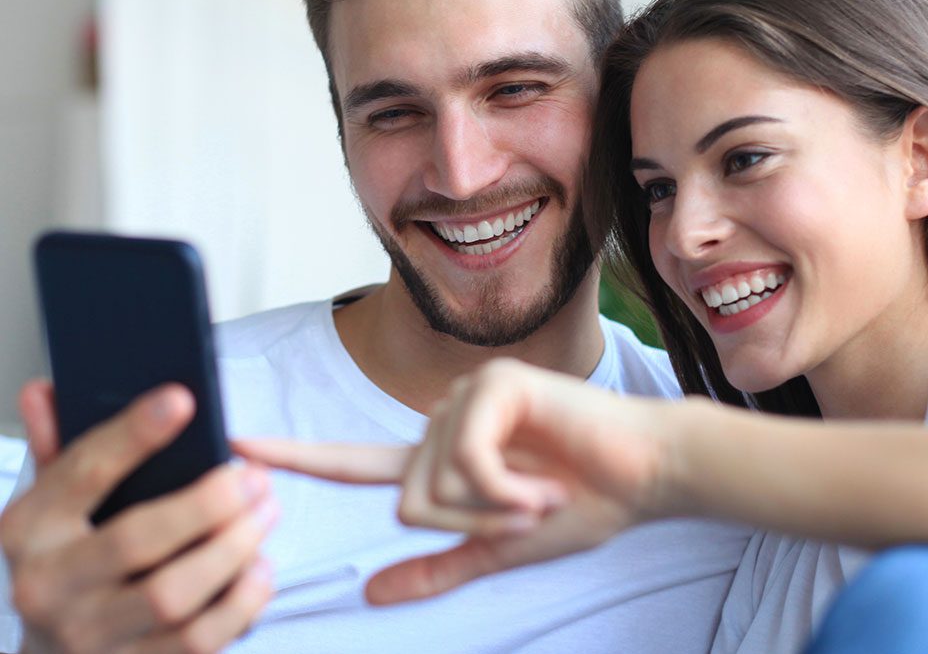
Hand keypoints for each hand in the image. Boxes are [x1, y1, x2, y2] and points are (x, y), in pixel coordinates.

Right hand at [0, 380, 276, 653]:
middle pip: (137, 540)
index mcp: (30, 529)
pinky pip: (197, 642)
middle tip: (255, 478)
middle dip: (207, 503)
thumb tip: (49, 389)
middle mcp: (50, 586)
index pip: (82, 472)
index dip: (134, 434)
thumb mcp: (51, 503)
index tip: (182, 400)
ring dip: (233, 550)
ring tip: (267, 513)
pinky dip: (240, 603)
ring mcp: (88, 637)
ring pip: (173, 596)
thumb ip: (60, 446)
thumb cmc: (66, 559)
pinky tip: (261, 568)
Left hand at [238, 359, 671, 604]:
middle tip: (530, 508)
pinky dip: (503, 490)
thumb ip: (438, 568)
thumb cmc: (582, 504)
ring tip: (542, 490)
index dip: (296, 457)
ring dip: (492, 509)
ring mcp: (467, 396)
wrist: (644, 475)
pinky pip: (463, 462)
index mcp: (440, 455)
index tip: (235, 447)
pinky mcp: (494, 385)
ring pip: (428, 487)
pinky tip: (542, 481)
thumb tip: (371, 591)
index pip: (355, 461)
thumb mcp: (501, 548)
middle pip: (403, 500)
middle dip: (469, 524)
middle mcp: (443, 418)